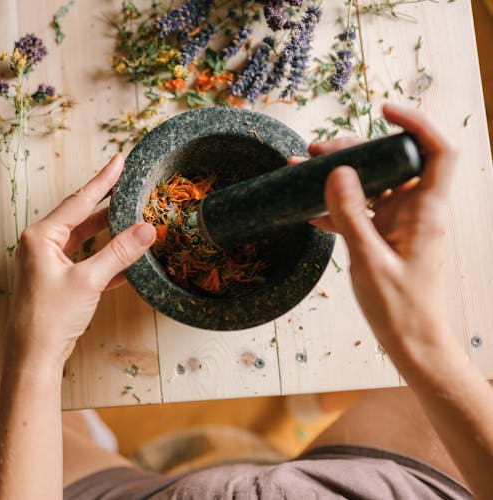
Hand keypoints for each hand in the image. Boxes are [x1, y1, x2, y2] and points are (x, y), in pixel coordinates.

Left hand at [6, 154, 155, 365]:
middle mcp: (41, 245)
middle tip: (127, 183)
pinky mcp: (57, 281)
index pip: (78, 201)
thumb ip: (119, 253)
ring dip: (108, 231)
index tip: (119, 160)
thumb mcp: (89, 281)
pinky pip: (85, 261)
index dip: (102, 181)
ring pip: (84, 239)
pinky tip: (127, 258)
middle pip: (80, 216)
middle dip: (105, 202)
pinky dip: (105, 258)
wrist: (33, 356)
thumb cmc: (50, 317)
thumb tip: (146, 229)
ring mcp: (48, 263)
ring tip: (132, 215)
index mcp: (41, 236)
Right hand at [307, 104, 458, 358]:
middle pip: (391, 162)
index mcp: (425, 210)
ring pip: (372, 183)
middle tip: (317, 149)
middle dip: (354, 149)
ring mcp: (398, 222)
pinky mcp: (383, 236)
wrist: (410, 341)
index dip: (416, 124)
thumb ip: (351, 214)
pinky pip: (359, 210)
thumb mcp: (369, 259)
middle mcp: (415, 209)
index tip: (383, 111)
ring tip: (303, 168)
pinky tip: (307, 207)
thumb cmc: (400, 306)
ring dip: (339, 175)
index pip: (436, 151)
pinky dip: (335, 205)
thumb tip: (337, 172)